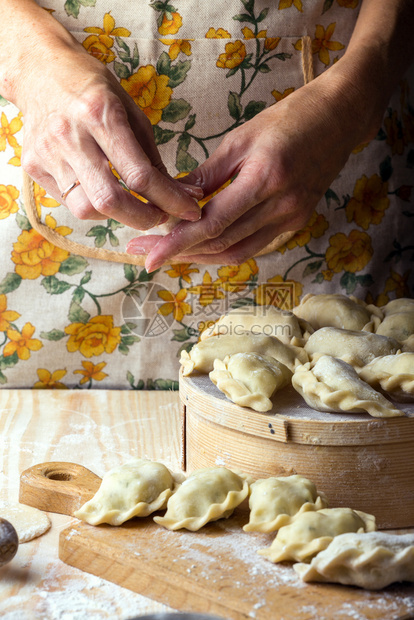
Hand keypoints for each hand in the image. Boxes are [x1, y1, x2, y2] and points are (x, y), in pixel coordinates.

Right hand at [17, 35, 201, 229]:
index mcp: (100, 114)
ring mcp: (47, 154)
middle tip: (161, 216)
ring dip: (117, 216)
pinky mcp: (33, 167)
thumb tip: (185, 193)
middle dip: (143, 217)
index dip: (169, 199)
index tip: (189, 210)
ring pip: (86, 209)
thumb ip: (153, 158)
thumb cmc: (94, 90)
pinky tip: (106, 195)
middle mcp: (69, 136)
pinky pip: (69, 203)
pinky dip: (94, 207)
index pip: (139, 174)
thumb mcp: (131, 113)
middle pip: (110, 200)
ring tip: (133, 207)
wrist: (40, 71)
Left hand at [127, 59, 377, 268]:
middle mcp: (281, 207)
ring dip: (201, 256)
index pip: (212, 224)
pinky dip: (224, 249)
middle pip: (222, 244)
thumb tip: (172, 201)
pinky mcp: (296, 222)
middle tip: (145, 252)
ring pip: (237, 252)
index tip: (148, 256)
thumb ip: (207, 174)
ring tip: (168, 252)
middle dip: (180, 252)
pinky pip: (253, 245)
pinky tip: (201, 245)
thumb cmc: (289, 118)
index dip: (177, 243)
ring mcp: (292, 219)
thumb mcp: (241, 138)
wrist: (340, 119)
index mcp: (265, 179)